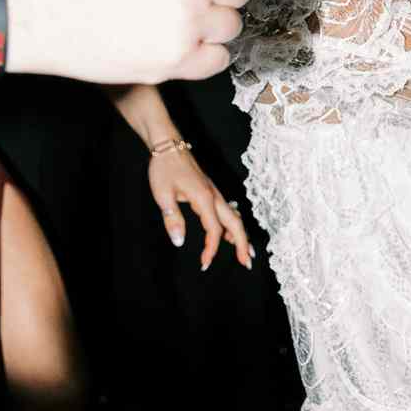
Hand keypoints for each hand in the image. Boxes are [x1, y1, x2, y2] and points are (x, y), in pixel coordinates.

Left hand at [148, 150, 254, 270]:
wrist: (169, 146)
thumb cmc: (164, 169)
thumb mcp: (163, 195)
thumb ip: (173, 219)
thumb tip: (179, 241)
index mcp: (204, 198)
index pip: (213, 230)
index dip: (211, 249)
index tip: (204, 264)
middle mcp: (214, 196)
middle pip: (235, 224)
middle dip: (243, 244)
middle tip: (247, 263)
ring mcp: (214, 194)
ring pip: (234, 217)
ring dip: (241, 235)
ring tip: (244, 252)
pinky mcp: (211, 192)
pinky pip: (227, 212)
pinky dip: (232, 225)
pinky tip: (229, 235)